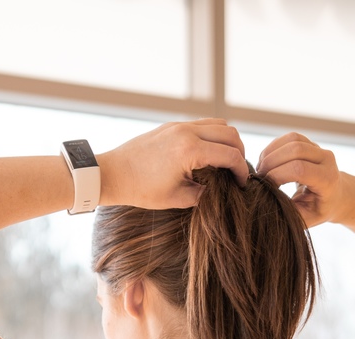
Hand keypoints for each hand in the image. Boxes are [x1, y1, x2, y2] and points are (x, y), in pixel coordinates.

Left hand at [97, 119, 249, 208]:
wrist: (111, 174)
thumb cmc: (140, 189)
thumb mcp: (177, 198)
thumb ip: (204, 192)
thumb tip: (221, 189)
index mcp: (189, 150)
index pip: (230, 155)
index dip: (241, 171)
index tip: (242, 184)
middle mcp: (186, 131)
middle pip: (230, 133)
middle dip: (239, 152)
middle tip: (236, 172)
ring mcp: (178, 125)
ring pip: (218, 123)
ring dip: (227, 141)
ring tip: (224, 162)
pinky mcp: (171, 125)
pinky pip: (202, 124)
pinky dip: (212, 136)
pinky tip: (207, 154)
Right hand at [256, 132, 345, 226]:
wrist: (335, 196)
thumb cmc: (318, 210)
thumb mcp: (305, 219)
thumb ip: (288, 211)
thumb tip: (266, 203)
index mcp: (327, 179)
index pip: (299, 169)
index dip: (277, 175)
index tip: (266, 186)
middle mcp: (326, 159)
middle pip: (295, 149)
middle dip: (271, 162)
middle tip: (260, 177)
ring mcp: (319, 148)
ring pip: (292, 139)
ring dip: (271, 152)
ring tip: (262, 169)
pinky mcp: (310, 143)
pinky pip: (289, 138)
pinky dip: (273, 148)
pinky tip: (267, 162)